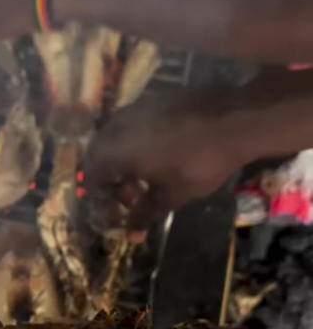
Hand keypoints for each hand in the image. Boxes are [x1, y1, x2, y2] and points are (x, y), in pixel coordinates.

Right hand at [86, 91, 244, 229]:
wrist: (235, 120)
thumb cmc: (199, 163)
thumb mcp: (172, 196)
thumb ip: (145, 212)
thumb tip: (131, 228)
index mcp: (115, 151)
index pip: (92, 179)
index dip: (101, 202)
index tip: (116, 217)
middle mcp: (118, 126)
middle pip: (100, 157)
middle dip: (111, 182)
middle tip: (131, 199)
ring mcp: (136, 108)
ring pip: (116, 139)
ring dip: (124, 163)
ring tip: (146, 180)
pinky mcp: (155, 100)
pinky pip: (134, 126)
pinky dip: (137, 145)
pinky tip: (159, 158)